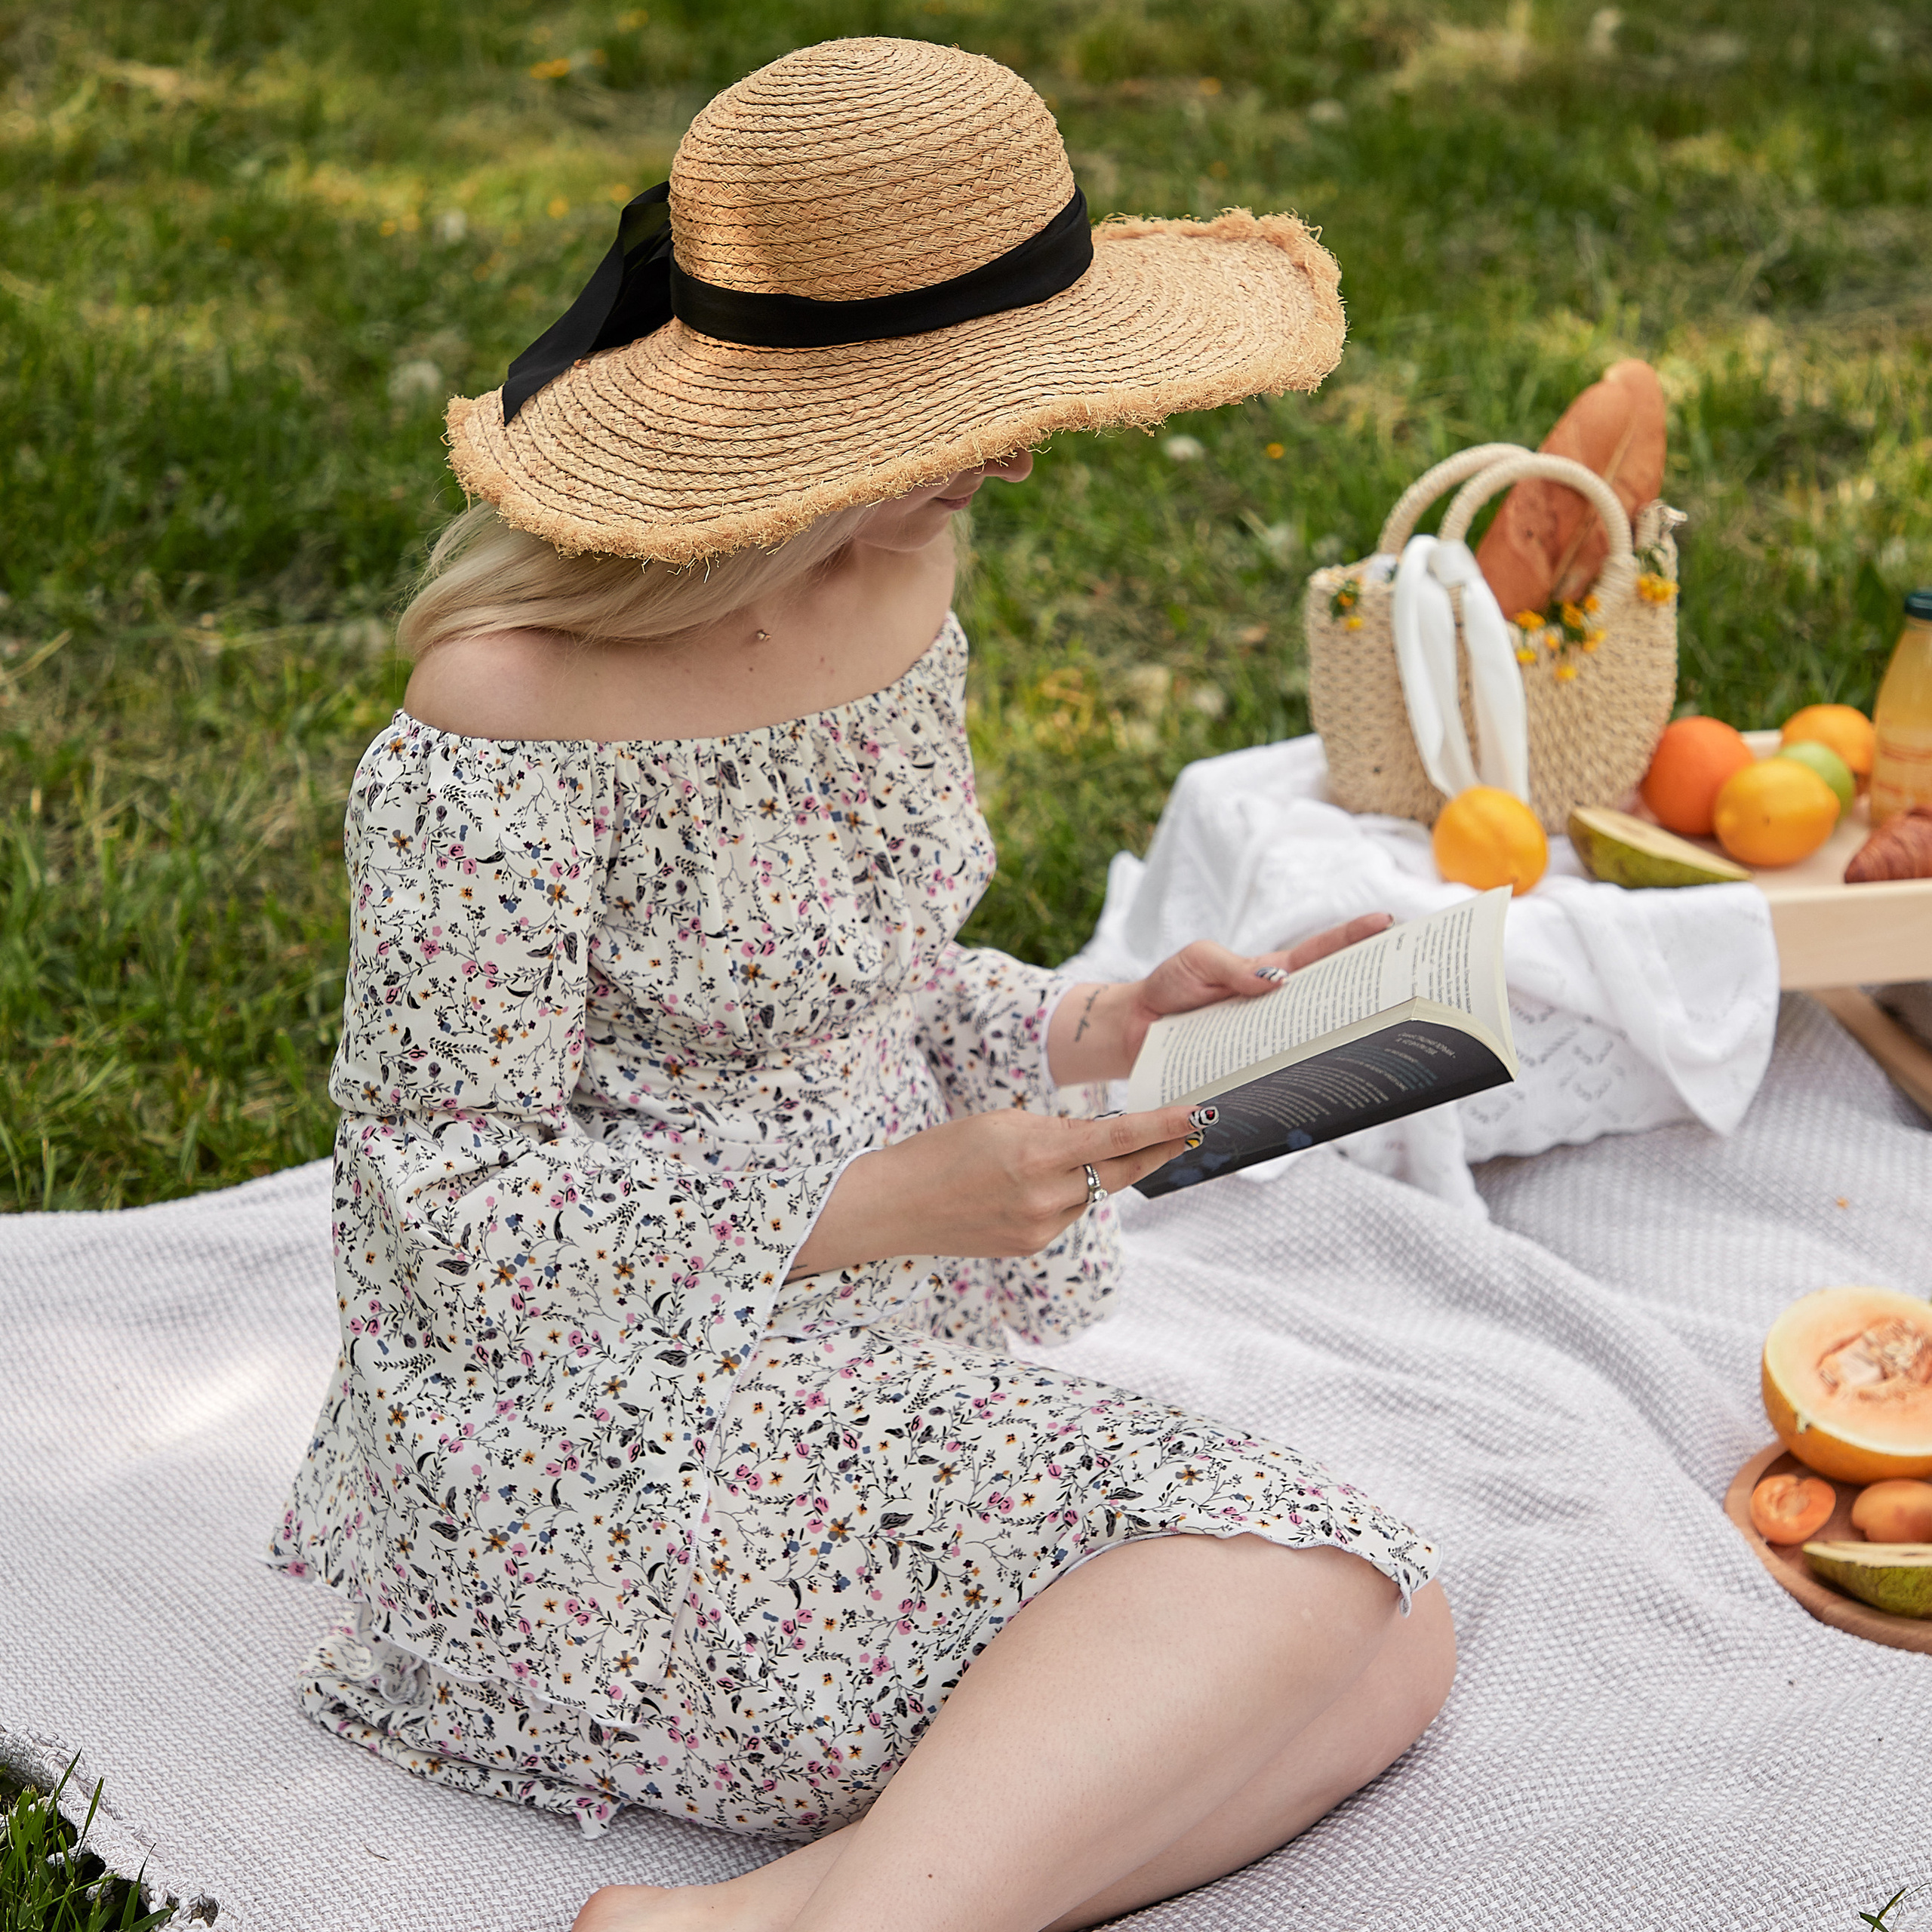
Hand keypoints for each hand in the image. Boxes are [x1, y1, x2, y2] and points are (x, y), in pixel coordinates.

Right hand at [788, 1104, 1201, 1274]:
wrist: (896, 1206)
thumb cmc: (944, 1150)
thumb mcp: (1002, 1123)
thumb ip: (1057, 1131)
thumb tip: (1103, 1140)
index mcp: (1037, 1153)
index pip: (1118, 1137)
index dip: (1164, 1127)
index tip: (1200, 1114)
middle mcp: (1046, 1197)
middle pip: (1120, 1170)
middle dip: (1156, 1149)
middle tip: (1187, 1128)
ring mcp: (1041, 1228)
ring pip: (1093, 1192)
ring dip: (1095, 1170)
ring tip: (1051, 1155)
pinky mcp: (1033, 1247)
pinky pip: (1069, 1213)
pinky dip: (1065, 1193)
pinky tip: (1030, 1186)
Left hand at [1046, 912, 1394, 1084]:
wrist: (1135, 1029)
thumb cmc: (1171, 986)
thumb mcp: (1199, 962)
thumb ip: (1232, 968)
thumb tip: (1275, 981)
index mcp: (1271, 973)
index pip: (1320, 953)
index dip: (1354, 938)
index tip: (1389, 922)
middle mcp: (1277, 1007)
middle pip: (1331, 997)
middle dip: (1369, 990)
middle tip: (1407, 986)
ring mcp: (1266, 1039)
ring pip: (1313, 1039)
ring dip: (1342, 1039)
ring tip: (1378, 1038)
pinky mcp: (1249, 1068)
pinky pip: (1281, 1072)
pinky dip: (1300, 1077)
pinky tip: (1320, 1083)